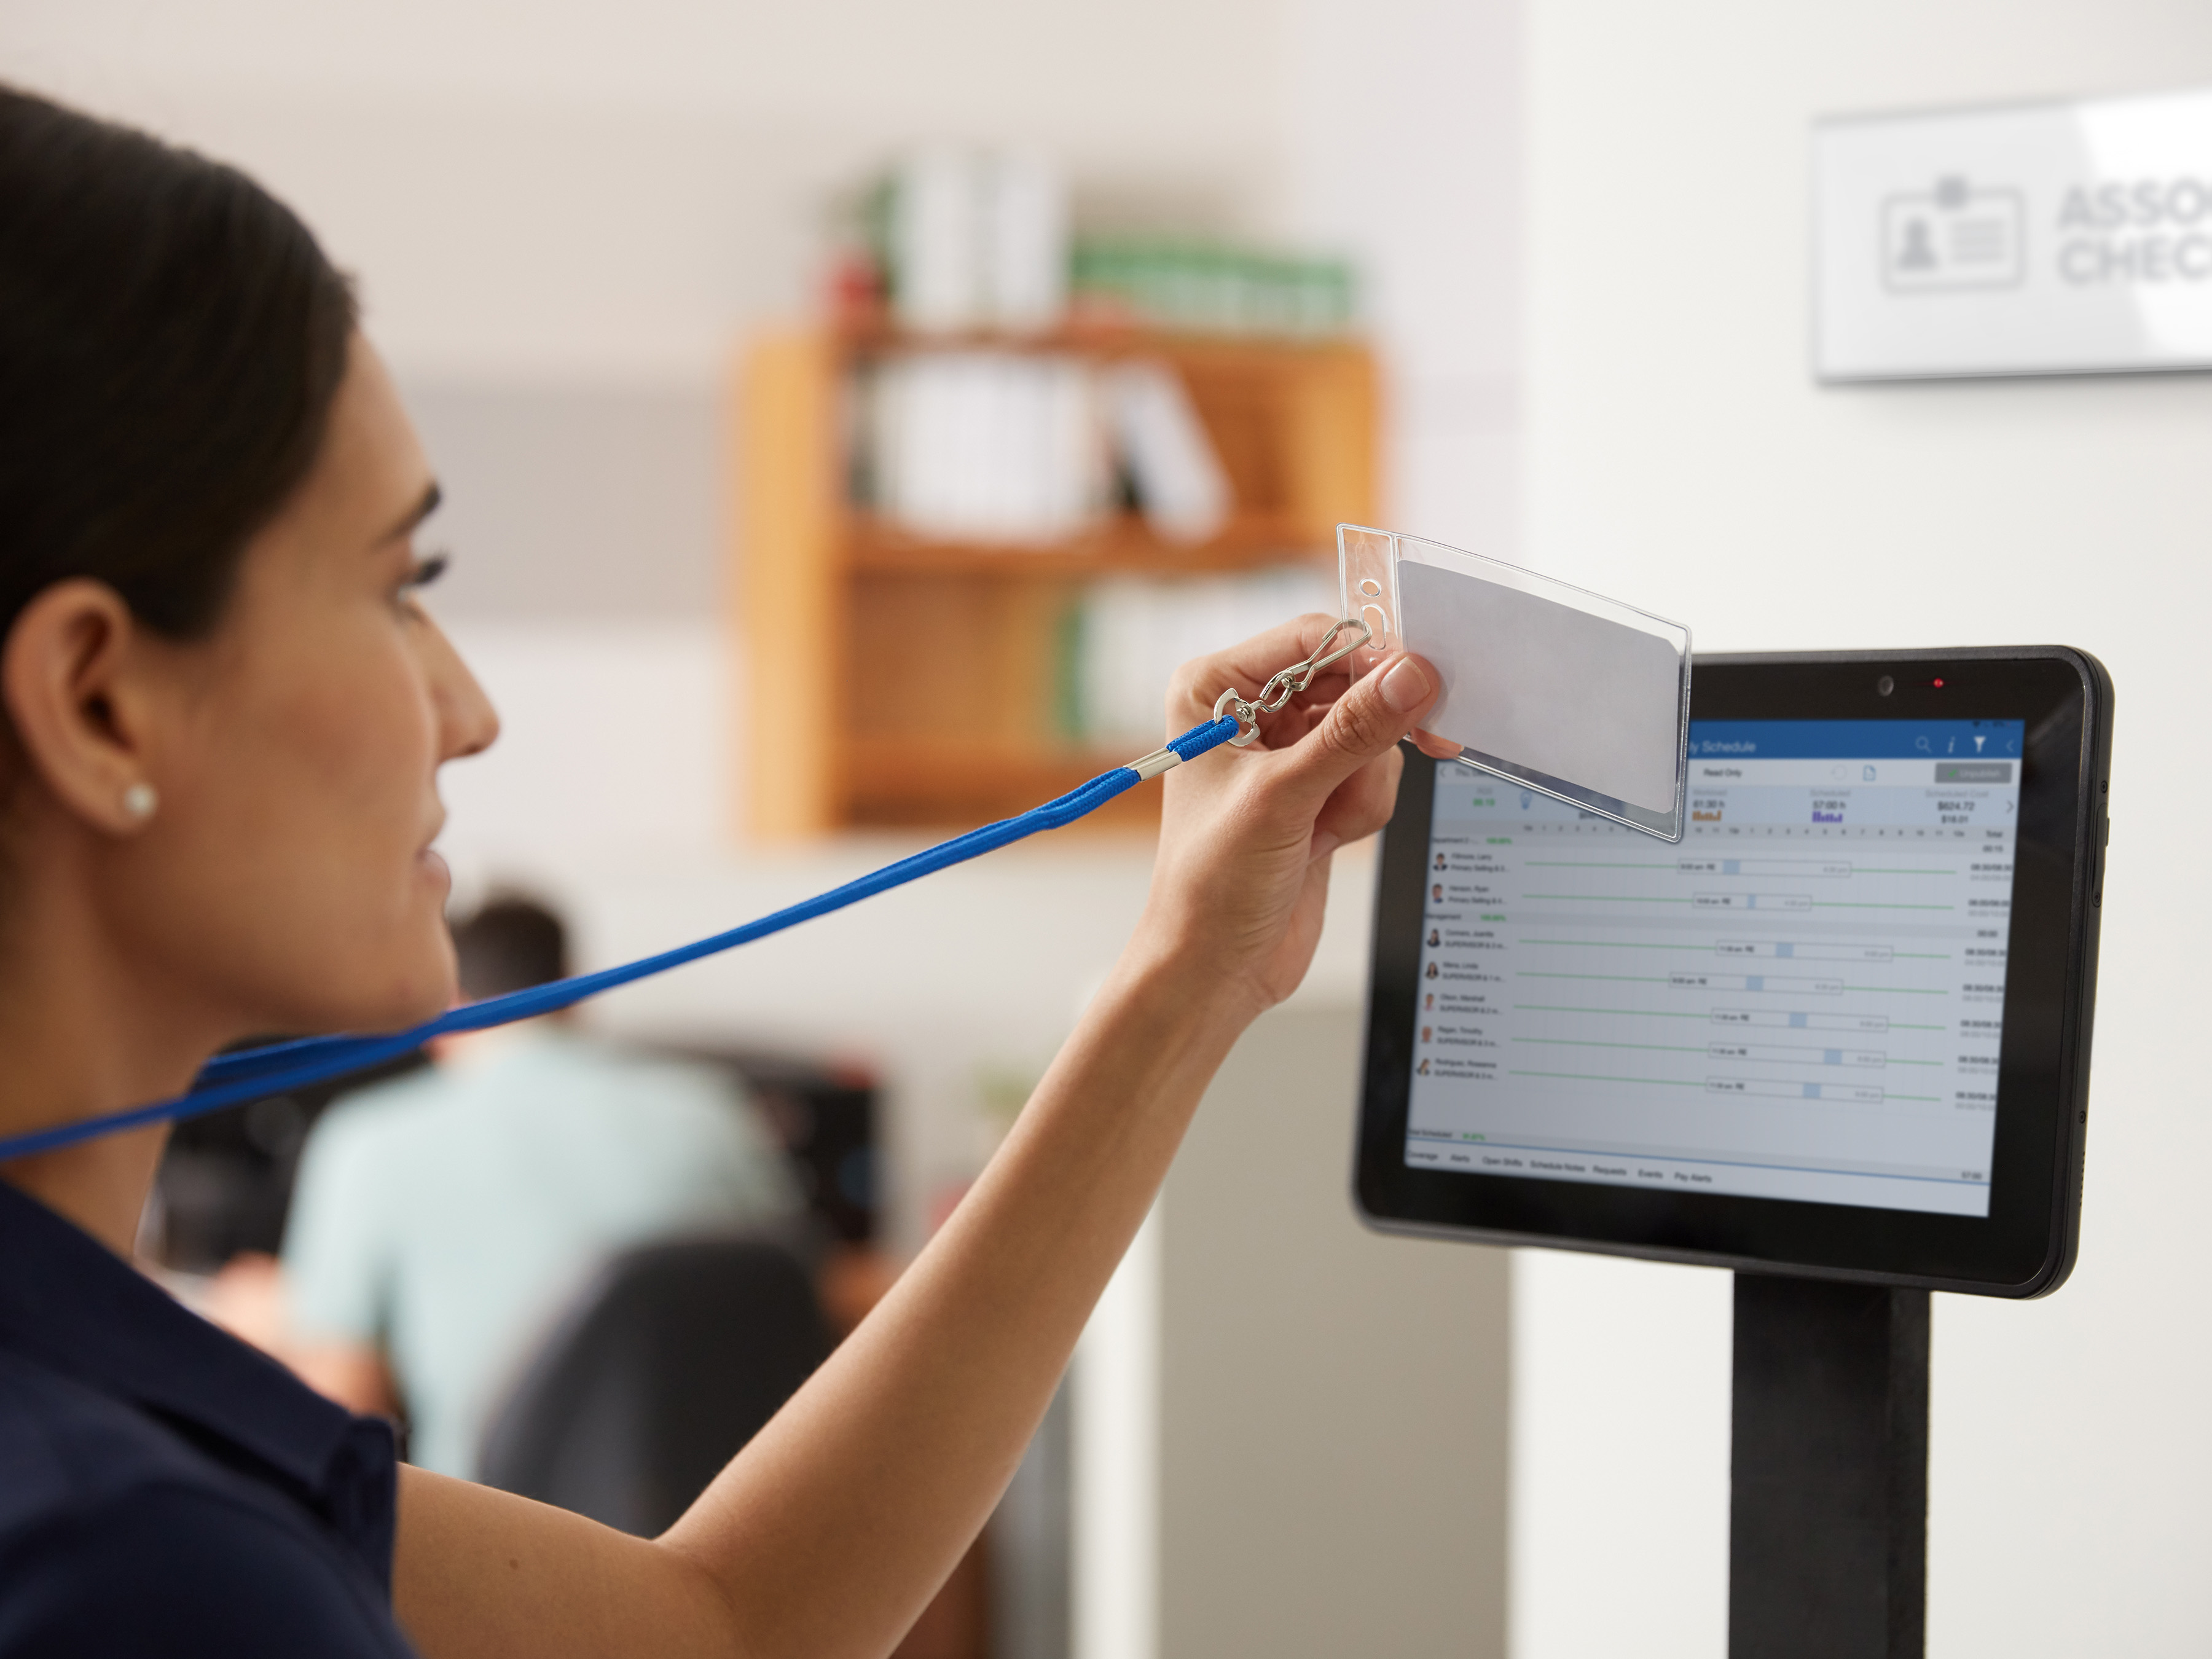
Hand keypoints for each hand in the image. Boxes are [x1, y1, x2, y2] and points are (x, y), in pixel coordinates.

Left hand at [1133, 614, 1441, 1016]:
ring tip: (1323, 827)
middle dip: (1370, 735)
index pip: (1310, 640)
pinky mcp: (1318, 791)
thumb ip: (1352, 734)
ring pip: (1371, 733)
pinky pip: (1373, 774)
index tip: (1419, 680)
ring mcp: (1288, 753)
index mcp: (1216, 690)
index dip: (1368, 658)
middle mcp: (1250, 713)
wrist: (1215, 968)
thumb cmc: (1210, 886)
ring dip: (1362, 785)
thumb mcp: (1284, 799)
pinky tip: (1327, 842)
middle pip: (1351, 683)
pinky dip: (1363, 809)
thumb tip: (1411, 677)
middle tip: (1419, 745)